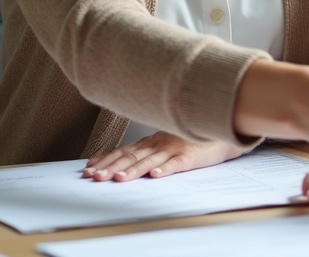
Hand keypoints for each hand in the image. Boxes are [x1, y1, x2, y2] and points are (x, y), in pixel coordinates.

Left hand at [83, 130, 245, 181]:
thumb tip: (122, 161)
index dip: (106, 159)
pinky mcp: (190, 155)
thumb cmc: (192, 138)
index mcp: (152, 141)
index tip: (89, 168)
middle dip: (111, 167)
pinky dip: (165, 169)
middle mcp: (159, 143)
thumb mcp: (166, 141)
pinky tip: (155, 175)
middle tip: (94, 177)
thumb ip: (146, 149)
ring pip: (150, 160)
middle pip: (131, 157)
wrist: (220, 129)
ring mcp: (174, 148)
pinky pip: (176, 163)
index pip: (124, 151)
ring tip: (119, 179)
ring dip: (133, 170)